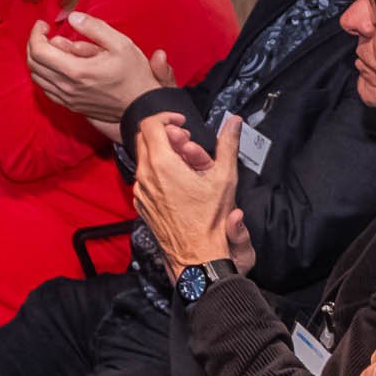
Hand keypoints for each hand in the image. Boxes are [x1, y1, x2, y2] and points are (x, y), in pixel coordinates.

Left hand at [27, 6, 170, 125]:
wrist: (143, 107)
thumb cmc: (135, 75)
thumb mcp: (121, 44)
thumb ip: (94, 28)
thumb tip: (73, 17)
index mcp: (76, 70)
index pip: (39, 50)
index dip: (36, 34)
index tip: (44, 25)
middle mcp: (67, 86)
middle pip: (33, 63)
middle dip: (35, 44)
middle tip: (45, 34)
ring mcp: (67, 98)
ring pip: (37, 77)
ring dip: (39, 60)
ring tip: (52, 49)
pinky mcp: (71, 106)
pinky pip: (46, 89)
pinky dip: (45, 75)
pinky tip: (57, 67)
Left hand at [133, 110, 242, 270]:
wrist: (196, 257)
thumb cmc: (211, 220)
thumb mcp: (225, 178)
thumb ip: (228, 144)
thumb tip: (234, 121)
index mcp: (163, 165)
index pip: (150, 124)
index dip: (167, 117)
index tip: (183, 124)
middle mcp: (146, 176)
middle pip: (144, 138)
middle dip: (165, 134)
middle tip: (187, 141)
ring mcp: (141, 192)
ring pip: (143, 159)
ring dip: (162, 153)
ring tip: (186, 164)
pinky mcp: (141, 204)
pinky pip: (144, 178)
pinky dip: (157, 171)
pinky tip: (179, 182)